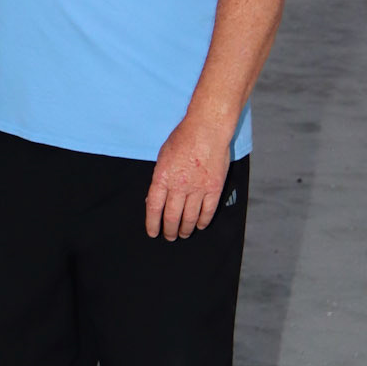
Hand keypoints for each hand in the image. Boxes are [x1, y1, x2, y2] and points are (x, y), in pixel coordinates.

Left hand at [144, 117, 232, 240]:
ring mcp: (198, 188)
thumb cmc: (183, 138)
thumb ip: (159, 179)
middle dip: (169, 230)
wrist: (207, 129)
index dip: (152, 224)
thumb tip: (154, 199)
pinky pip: (207, 211)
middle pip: (172, 217)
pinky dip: (202, 221)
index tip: (153, 232)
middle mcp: (179, 186)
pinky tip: (199, 225)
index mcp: (162, 177)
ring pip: (190, 218)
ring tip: (183, 234)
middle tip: (169, 236)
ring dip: (185, 229)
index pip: (154, 208)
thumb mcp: (163, 157)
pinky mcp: (214, 188)